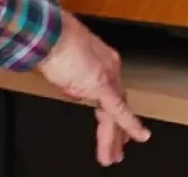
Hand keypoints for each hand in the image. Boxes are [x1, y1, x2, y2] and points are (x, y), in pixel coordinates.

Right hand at [35, 12, 150, 165]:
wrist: (48, 32)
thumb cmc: (50, 38)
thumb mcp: (62, 59)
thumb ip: (70, 74)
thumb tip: (69, 84)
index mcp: (102, 60)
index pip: (112, 91)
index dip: (112, 109)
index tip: (112, 121)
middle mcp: (109, 67)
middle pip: (117, 103)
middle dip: (118, 128)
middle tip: (122, 146)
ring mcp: (107, 75)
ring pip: (116, 112)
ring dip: (115, 136)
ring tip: (114, 155)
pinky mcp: (101, 85)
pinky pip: (118, 111)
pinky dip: (130, 125)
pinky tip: (139, 136)